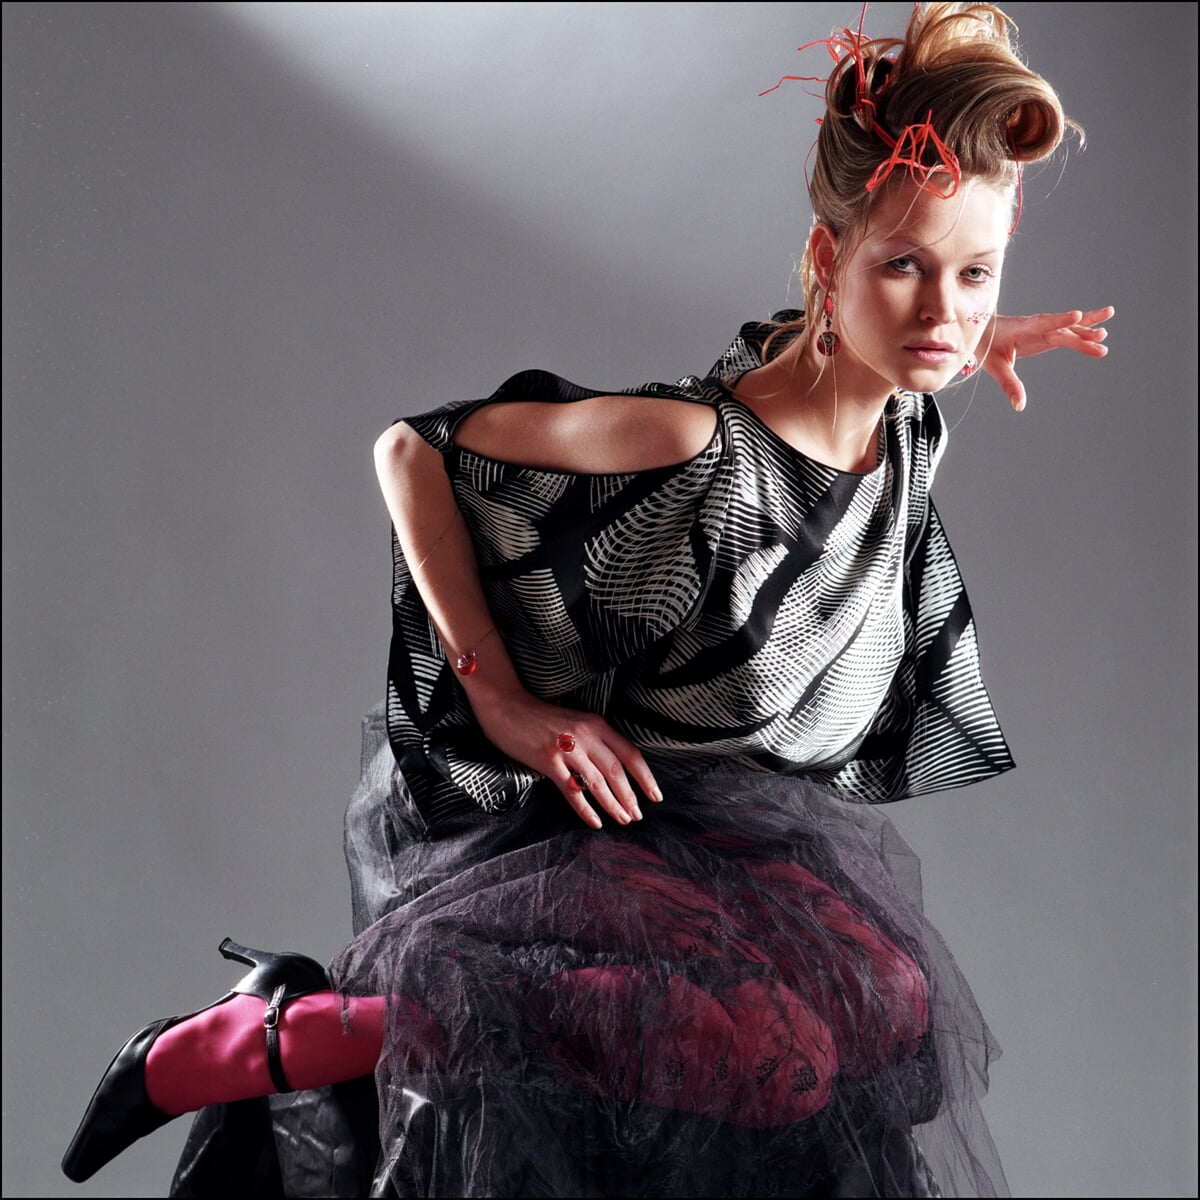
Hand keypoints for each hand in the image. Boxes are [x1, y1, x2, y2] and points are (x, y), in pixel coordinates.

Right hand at [471, 688, 661, 828]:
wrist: (507, 707)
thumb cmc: (541, 718)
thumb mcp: (576, 721)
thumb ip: (594, 740)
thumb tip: (614, 770)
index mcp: (596, 724)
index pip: (630, 753)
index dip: (645, 777)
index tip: (655, 795)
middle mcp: (585, 735)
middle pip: (617, 771)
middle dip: (630, 797)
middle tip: (638, 816)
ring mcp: (566, 748)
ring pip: (598, 783)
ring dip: (613, 805)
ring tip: (623, 820)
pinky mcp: (548, 761)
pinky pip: (573, 791)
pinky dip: (586, 810)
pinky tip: (595, 822)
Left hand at [982, 306, 1113, 411]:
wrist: (982, 331)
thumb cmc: (986, 346)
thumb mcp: (995, 367)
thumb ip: (1009, 385)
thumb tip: (1019, 406)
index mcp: (1022, 328)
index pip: (1043, 324)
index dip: (1060, 320)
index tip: (1077, 315)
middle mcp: (1036, 325)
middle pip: (1061, 330)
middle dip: (1080, 334)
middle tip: (1101, 338)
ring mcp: (1044, 328)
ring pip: (1068, 328)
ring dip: (1087, 328)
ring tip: (1106, 328)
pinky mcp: (1048, 333)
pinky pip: (1068, 331)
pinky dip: (1084, 329)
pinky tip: (1101, 329)